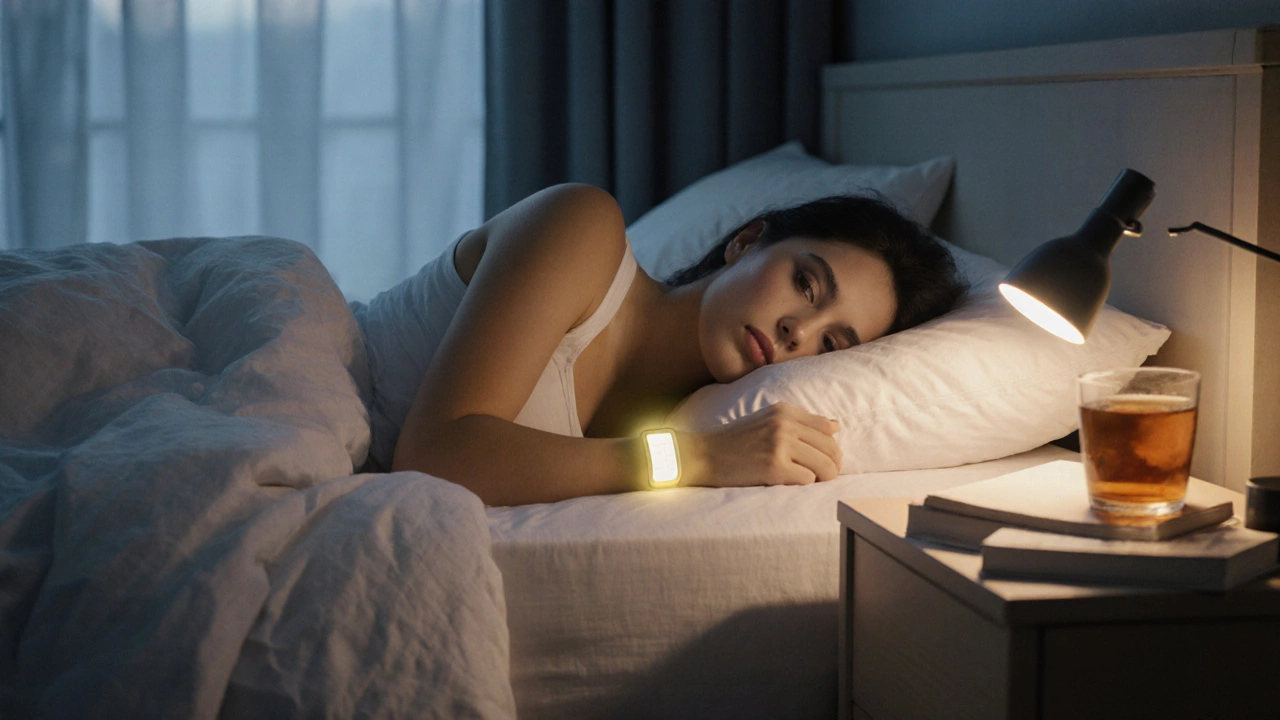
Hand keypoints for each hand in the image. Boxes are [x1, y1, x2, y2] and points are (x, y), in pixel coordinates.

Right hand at [679, 402, 842, 487]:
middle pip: (831, 448)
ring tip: (810, 481)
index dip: (831, 447)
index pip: (827, 428)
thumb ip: (800, 422)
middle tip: (822, 476)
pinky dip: (804, 484)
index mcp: (784, 411)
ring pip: (825, 465)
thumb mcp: (767, 420)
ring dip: (822, 478)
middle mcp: (784, 424)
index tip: (823, 459)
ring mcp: (780, 444)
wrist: (704, 455)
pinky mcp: (775, 466)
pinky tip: (789, 482)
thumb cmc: (735, 441)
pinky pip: (808, 479)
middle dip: (832, 466)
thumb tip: (835, 426)